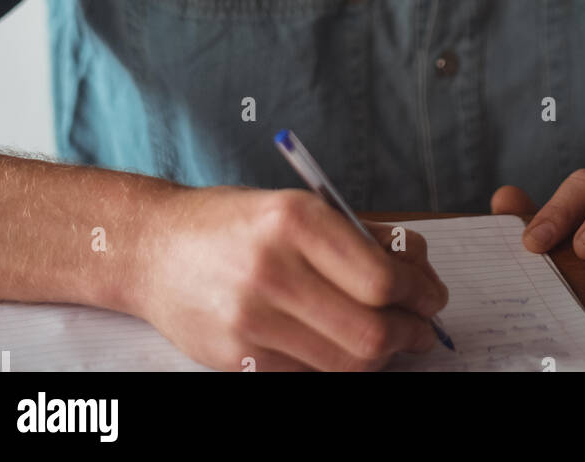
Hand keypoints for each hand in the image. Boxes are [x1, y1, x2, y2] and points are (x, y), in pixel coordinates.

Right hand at [136, 185, 448, 370]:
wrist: (153, 248)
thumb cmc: (233, 223)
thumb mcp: (296, 206)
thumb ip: (359, 236)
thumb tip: (418, 268)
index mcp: (294, 221)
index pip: (381, 279)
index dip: (421, 294)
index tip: (432, 296)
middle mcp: (272, 270)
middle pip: (370, 332)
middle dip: (410, 334)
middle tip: (422, 328)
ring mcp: (251, 321)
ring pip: (344, 365)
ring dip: (381, 357)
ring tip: (389, 339)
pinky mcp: (237, 360)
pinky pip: (309, 377)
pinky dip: (338, 368)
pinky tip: (343, 348)